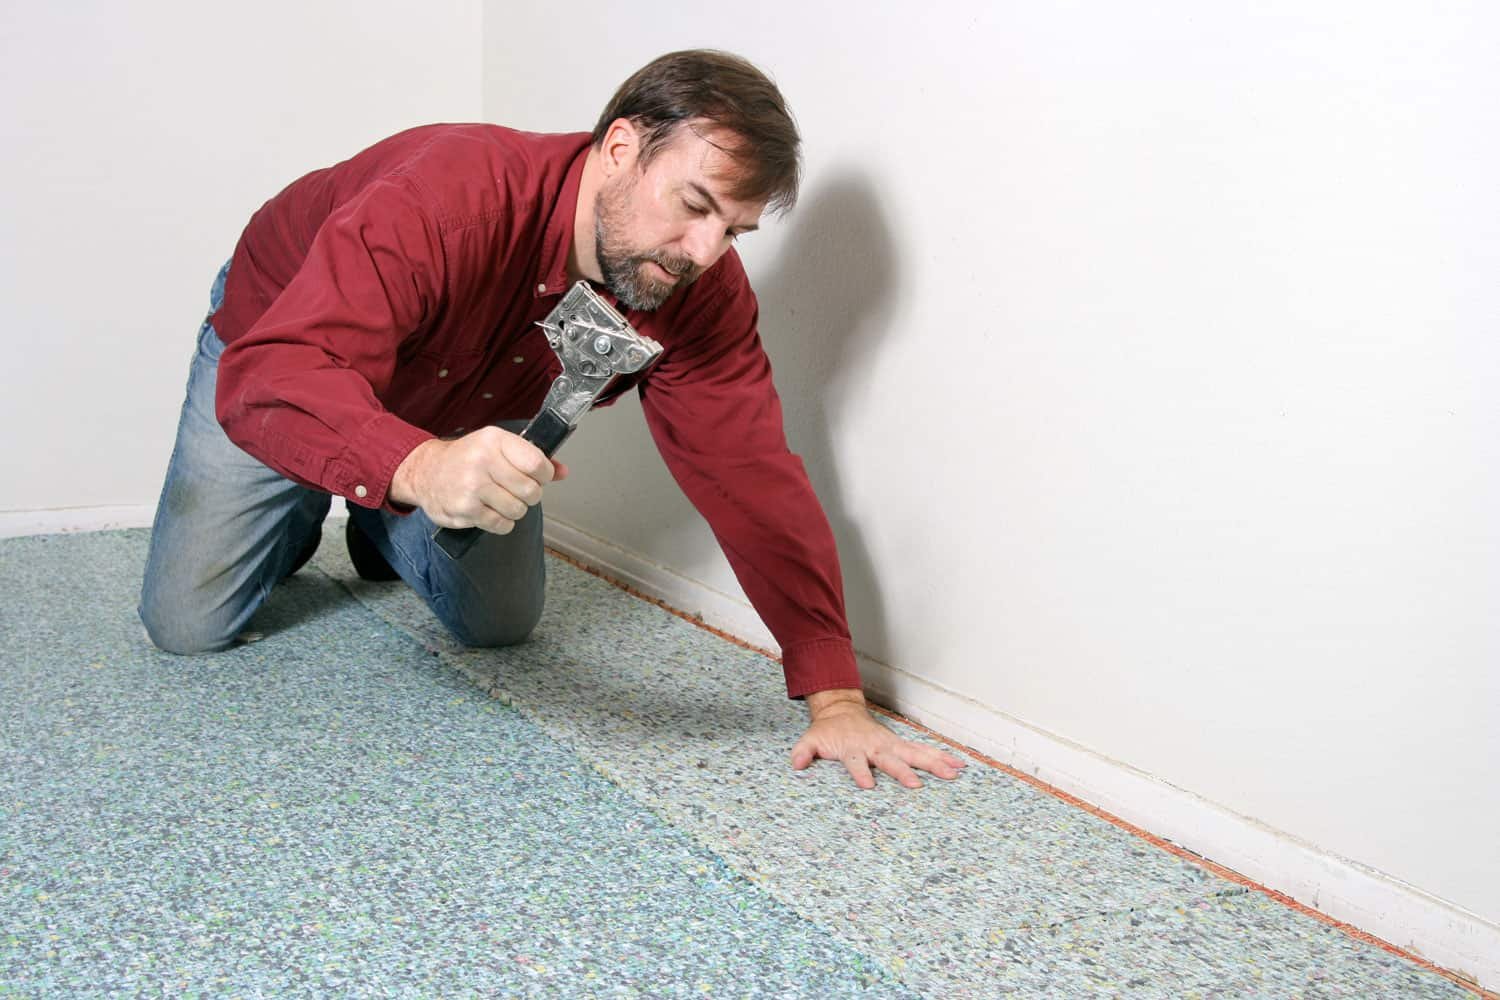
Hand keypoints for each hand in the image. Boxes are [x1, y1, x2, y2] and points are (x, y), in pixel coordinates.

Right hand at [390, 427, 568, 532]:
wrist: (425, 472)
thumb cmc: (466, 458)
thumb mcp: (497, 446)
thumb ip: (532, 458)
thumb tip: (563, 472)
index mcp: (494, 440)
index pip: (537, 463)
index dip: (544, 475)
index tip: (538, 477)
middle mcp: (482, 461)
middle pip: (531, 491)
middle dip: (529, 496)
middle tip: (517, 491)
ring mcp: (472, 487)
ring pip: (518, 510)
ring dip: (514, 510)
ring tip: (500, 500)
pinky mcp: (465, 510)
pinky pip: (501, 525)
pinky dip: (501, 522)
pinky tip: (490, 511)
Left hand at [791, 689, 968, 789]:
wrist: (841, 711)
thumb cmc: (827, 732)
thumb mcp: (810, 740)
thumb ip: (803, 751)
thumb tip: (796, 763)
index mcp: (853, 747)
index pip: (856, 762)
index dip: (861, 772)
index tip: (868, 785)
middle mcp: (875, 746)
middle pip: (890, 759)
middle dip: (902, 771)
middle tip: (916, 785)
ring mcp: (890, 744)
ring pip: (914, 753)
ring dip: (933, 763)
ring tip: (953, 773)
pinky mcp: (900, 745)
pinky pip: (923, 751)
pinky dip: (941, 757)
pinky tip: (959, 766)